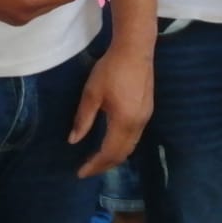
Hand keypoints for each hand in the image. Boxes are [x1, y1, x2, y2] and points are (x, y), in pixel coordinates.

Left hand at [70, 43, 154, 179]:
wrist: (135, 49)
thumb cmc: (111, 69)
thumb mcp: (92, 93)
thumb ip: (84, 119)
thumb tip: (74, 140)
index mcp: (123, 122)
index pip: (108, 153)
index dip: (94, 165)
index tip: (80, 172)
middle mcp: (138, 124)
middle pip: (122, 154)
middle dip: (105, 165)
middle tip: (87, 170)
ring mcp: (145, 117)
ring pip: (131, 146)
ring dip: (114, 156)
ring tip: (98, 160)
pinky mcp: (147, 110)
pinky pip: (135, 137)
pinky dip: (122, 145)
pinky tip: (111, 142)